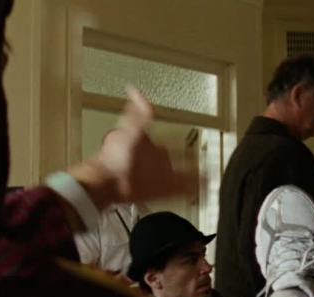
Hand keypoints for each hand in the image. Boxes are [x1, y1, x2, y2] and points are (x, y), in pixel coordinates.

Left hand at [69, 88, 197, 208]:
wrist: (107, 181)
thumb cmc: (113, 156)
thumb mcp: (127, 127)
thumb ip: (136, 112)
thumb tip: (133, 89)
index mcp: (147, 146)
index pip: (165, 141)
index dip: (176, 140)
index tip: (189, 137)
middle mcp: (152, 161)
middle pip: (173, 159)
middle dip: (185, 159)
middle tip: (199, 159)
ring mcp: (157, 177)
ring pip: (179, 174)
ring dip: (192, 174)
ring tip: (206, 176)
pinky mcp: (160, 191)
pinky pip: (178, 190)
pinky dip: (189, 188)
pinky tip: (200, 187)